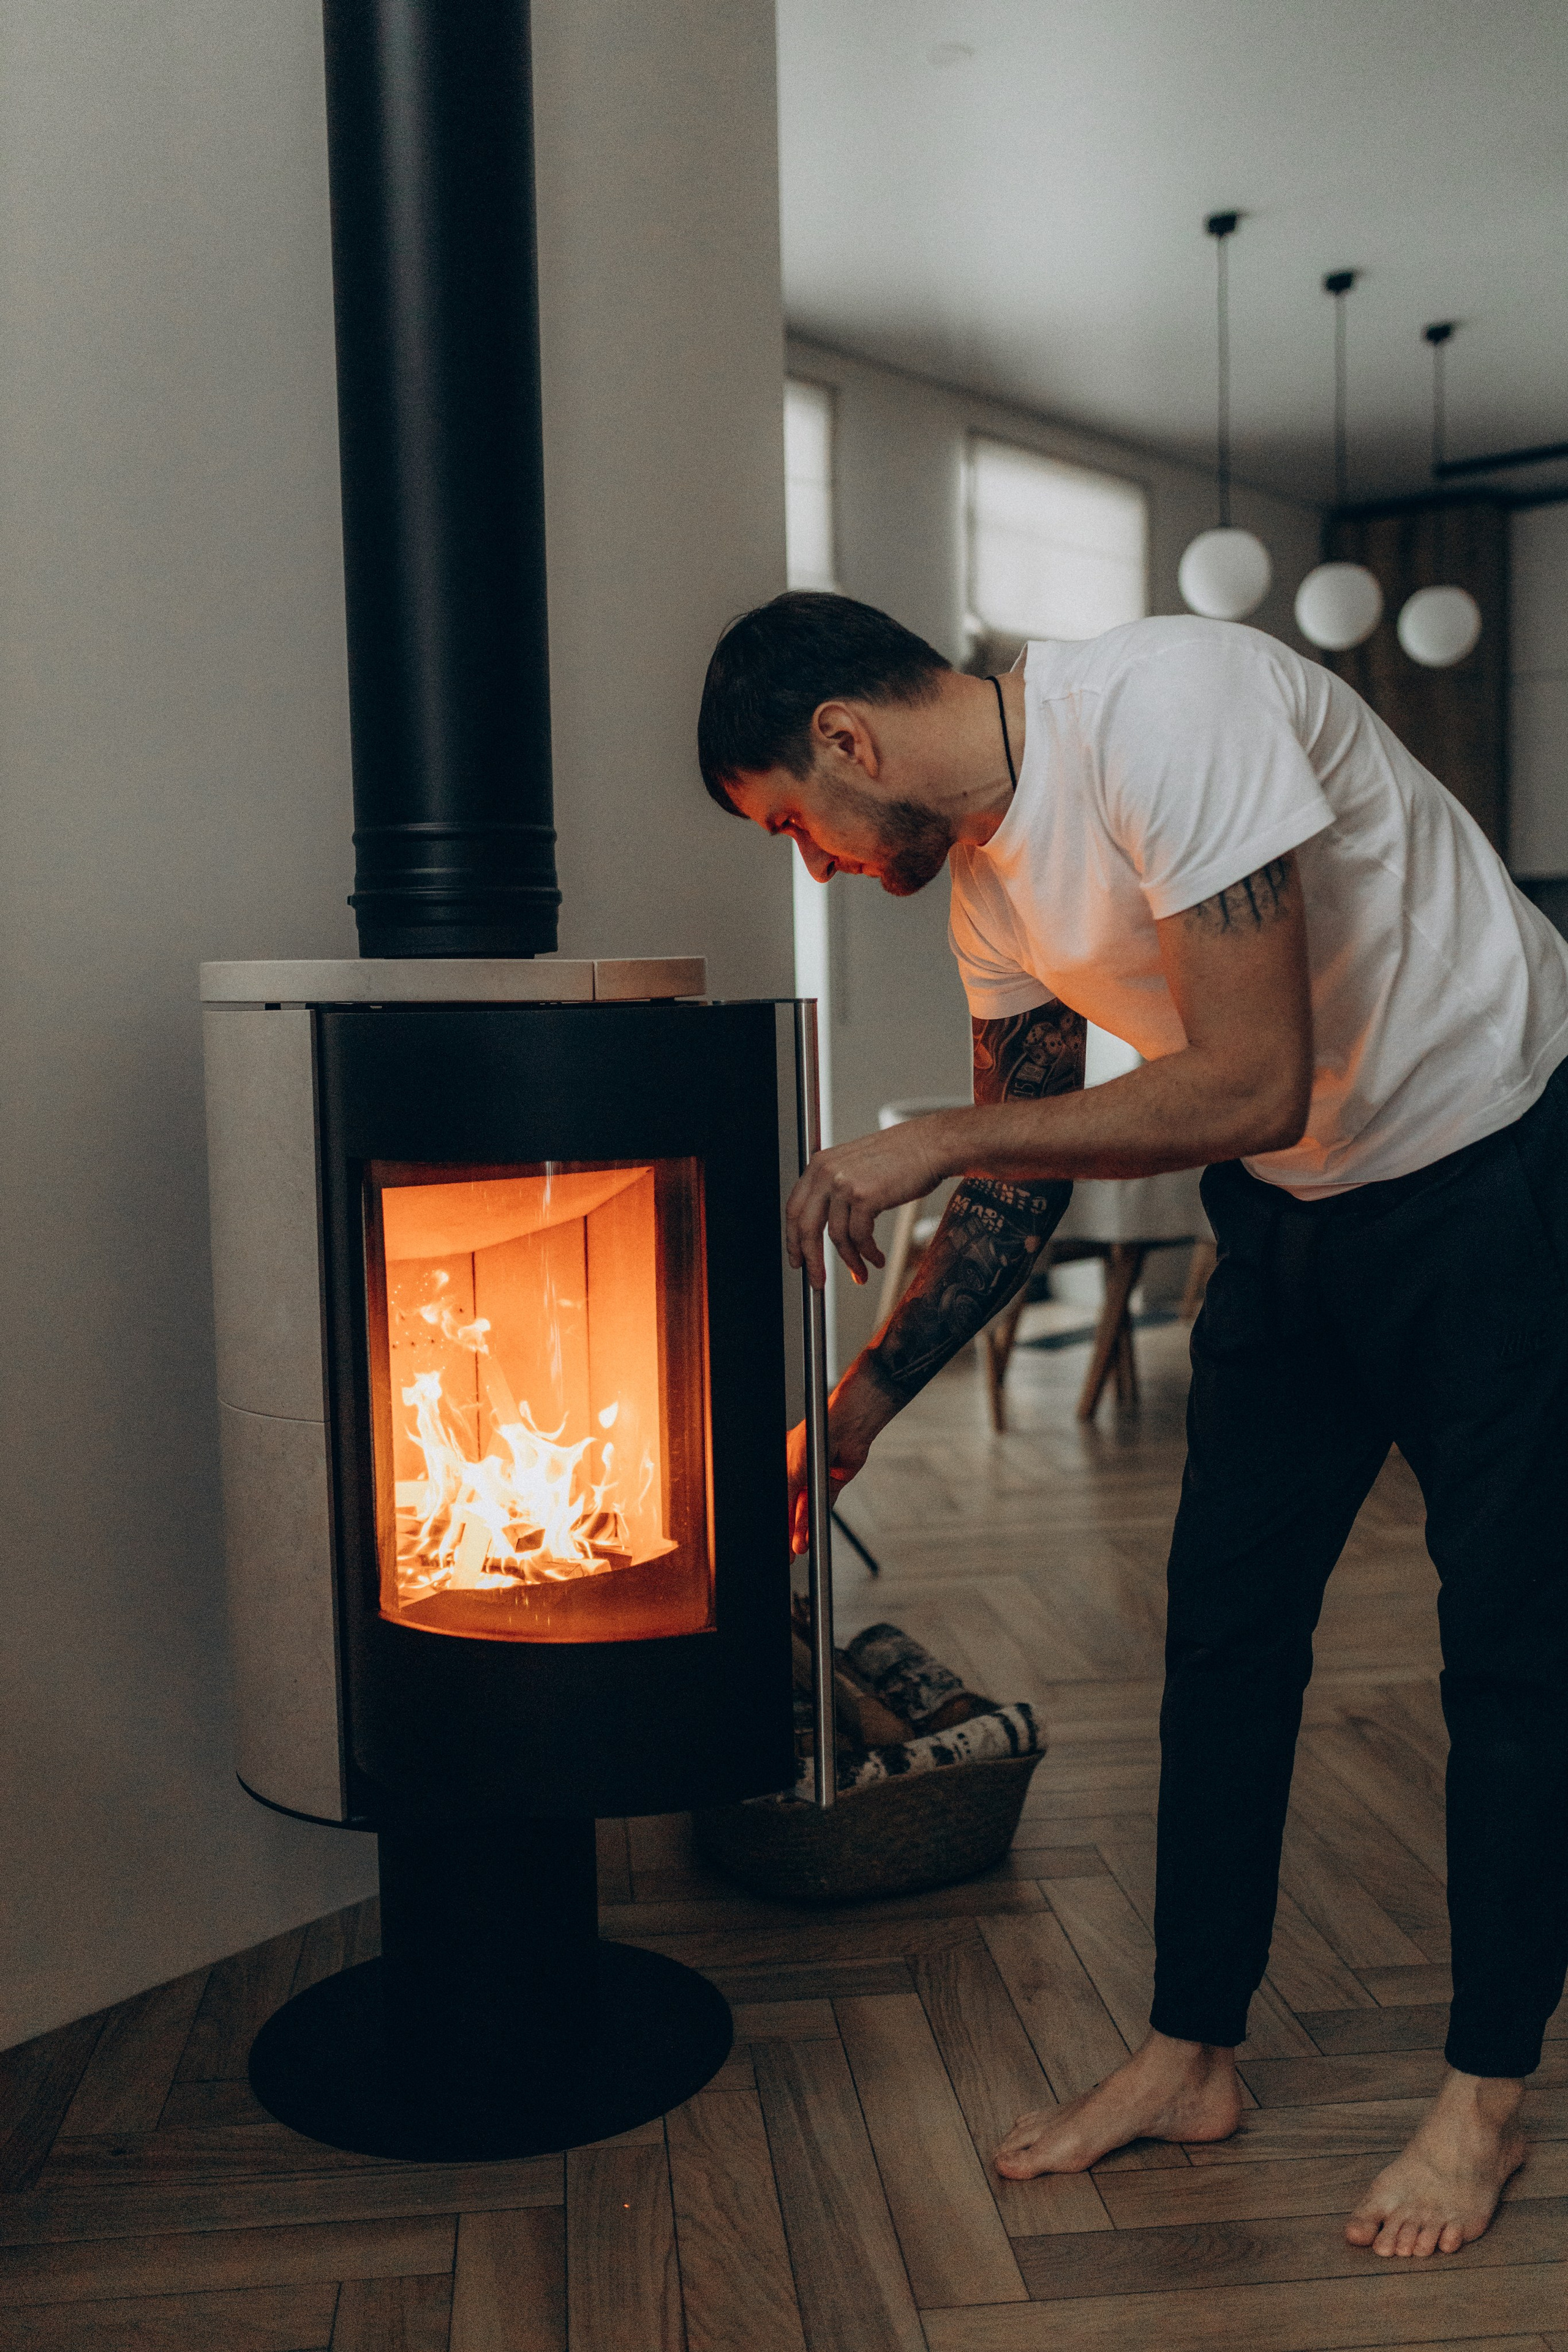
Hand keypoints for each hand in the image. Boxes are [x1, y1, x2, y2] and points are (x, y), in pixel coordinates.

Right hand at [785, 1358, 898, 1553]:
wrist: (844, 1428)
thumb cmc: (813, 1438)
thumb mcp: (790, 1472)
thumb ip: (785, 1498)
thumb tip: (782, 1520)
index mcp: (783, 1466)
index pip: (777, 1500)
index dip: (777, 1521)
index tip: (774, 1540)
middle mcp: (798, 1472)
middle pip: (791, 1508)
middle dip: (790, 1531)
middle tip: (788, 1553)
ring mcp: (815, 1477)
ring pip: (807, 1509)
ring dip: (803, 1529)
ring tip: (800, 1547)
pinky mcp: (832, 1481)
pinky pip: (824, 1504)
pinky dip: (818, 1519)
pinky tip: (812, 1533)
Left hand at [786, 1115, 958, 1289]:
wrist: (931, 1145)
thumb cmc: (901, 1155)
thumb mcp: (855, 1165)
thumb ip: (835, 1188)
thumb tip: (826, 1227)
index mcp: (820, 1164)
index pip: (794, 1209)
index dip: (793, 1240)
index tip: (798, 1258)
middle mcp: (827, 1172)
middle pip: (806, 1227)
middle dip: (812, 1260)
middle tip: (817, 1281)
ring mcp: (844, 1184)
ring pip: (837, 1237)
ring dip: (850, 1261)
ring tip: (862, 1272)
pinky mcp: (865, 1197)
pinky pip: (860, 1237)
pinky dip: (868, 1254)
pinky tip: (877, 1258)